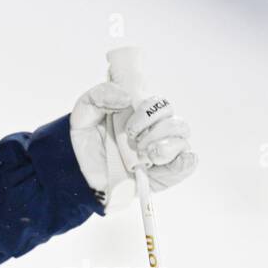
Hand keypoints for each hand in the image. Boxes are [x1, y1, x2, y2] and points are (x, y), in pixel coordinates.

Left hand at [69, 82, 196, 205]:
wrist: (81, 171)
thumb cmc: (87, 139)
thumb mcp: (84, 111)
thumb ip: (100, 95)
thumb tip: (126, 97)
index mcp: (141, 113)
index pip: (159, 104)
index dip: (149, 112)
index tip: (129, 126)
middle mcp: (156, 130)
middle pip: (176, 122)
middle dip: (156, 131)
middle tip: (134, 141)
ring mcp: (162, 152)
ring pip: (182, 141)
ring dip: (166, 147)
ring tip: (146, 155)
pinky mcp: (165, 173)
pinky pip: (186, 165)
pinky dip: (184, 162)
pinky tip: (169, 162)